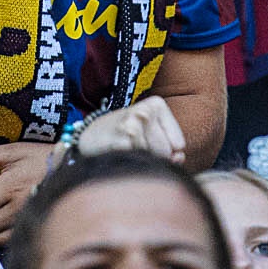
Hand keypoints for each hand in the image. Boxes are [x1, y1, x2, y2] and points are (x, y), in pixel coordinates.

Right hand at [64, 95, 186, 165]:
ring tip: (126, 149)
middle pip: (167, 151)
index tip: (147, 143)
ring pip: (154, 158)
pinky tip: (119, 154)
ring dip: (141, 160)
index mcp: (156, 104)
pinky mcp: (122, 142)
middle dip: (154, 157)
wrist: (88, 136)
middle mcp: (144, 111)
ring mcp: (132, 126)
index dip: (166, 152)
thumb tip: (179, 157)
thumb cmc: (124, 135)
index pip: (179, 143)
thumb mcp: (150, 133)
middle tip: (134, 147)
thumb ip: (171, 148)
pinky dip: (132, 164)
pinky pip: (140, 162)